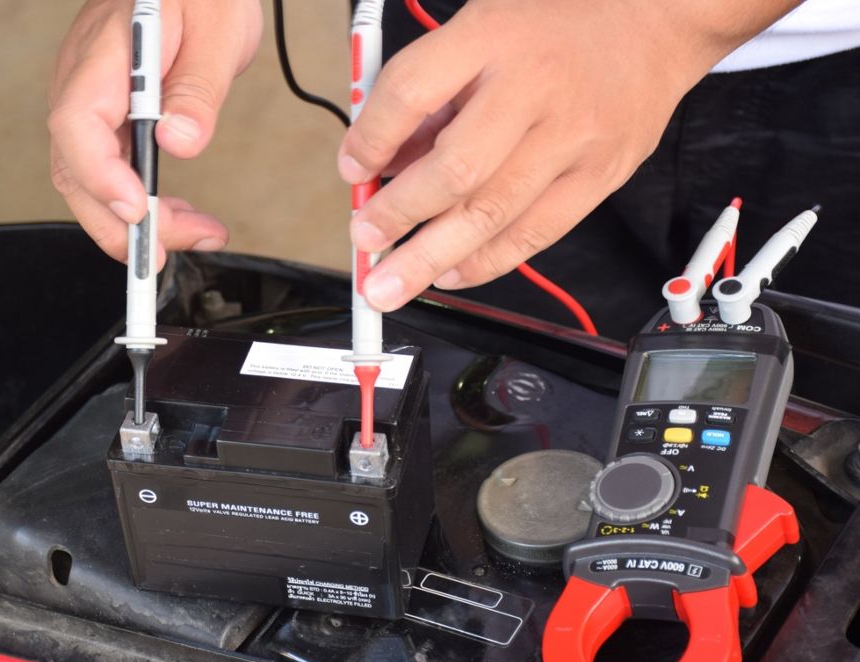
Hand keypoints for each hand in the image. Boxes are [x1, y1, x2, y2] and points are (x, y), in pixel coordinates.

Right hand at [49, 0, 261, 267]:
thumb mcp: (219, 31)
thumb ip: (198, 90)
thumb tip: (179, 143)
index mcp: (107, 51)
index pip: (77, 123)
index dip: (100, 175)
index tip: (137, 209)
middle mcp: (85, 77)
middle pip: (74, 166)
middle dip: (116, 222)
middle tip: (168, 250)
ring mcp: (90, 95)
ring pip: (87, 176)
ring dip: (131, 219)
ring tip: (189, 235)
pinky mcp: (106, 110)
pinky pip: (106, 164)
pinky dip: (136, 198)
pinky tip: (172, 214)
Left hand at [339, 0, 801, 310]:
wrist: (659, 15)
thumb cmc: (559, 19)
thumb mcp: (482, 23)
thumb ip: (433, 90)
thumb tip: (381, 159)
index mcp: (492, 36)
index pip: (412, 91)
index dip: (371, 138)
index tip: (352, 170)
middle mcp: (533, 89)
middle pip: (453, 169)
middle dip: (398, 215)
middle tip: (364, 241)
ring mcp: (572, 137)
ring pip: (491, 214)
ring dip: (430, 257)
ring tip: (390, 284)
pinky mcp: (600, 175)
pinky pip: (535, 233)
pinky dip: (485, 262)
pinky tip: (449, 274)